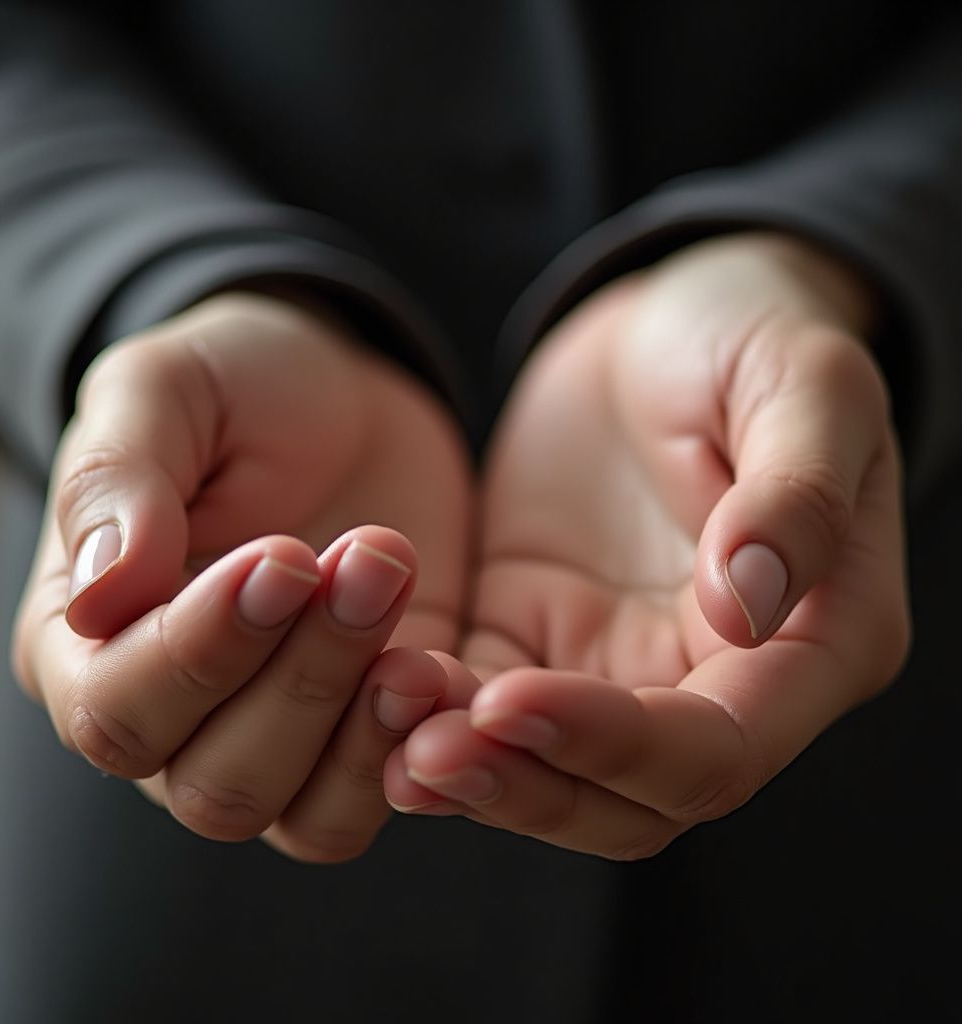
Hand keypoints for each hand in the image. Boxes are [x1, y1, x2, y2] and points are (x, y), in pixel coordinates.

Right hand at [12, 292, 471, 860]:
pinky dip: (420, 754)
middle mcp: (173, 719)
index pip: (116, 710)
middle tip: (373, 560)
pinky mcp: (362, 733)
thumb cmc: (238, 391)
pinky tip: (449, 673)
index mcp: (87, 643)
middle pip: (217, 782)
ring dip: (367, 729)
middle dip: (304, 680)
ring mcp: (273, 738)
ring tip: (413, 628)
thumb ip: (116, 480)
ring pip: (302, 816)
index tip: (288, 555)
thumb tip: (100, 595)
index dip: (204, 650)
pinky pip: (380, 798)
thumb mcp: (166, 392)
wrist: (342, 404)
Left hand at [386, 234, 909, 858]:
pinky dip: (435, 714)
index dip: (618, 744)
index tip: (512, 698)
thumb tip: (750, 606)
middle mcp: (719, 681)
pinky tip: (374, 689)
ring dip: (472, 769)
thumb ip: (796, 495)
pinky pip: (484, 705)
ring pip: (551, 774)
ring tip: (386, 728)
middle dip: (528, 784)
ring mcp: (621, 667)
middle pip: (629, 797)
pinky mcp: (538, 637)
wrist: (661, 327)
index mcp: (815, 644)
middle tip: (426, 753)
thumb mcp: (802, 385)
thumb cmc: (749, 339)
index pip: (719, 748)